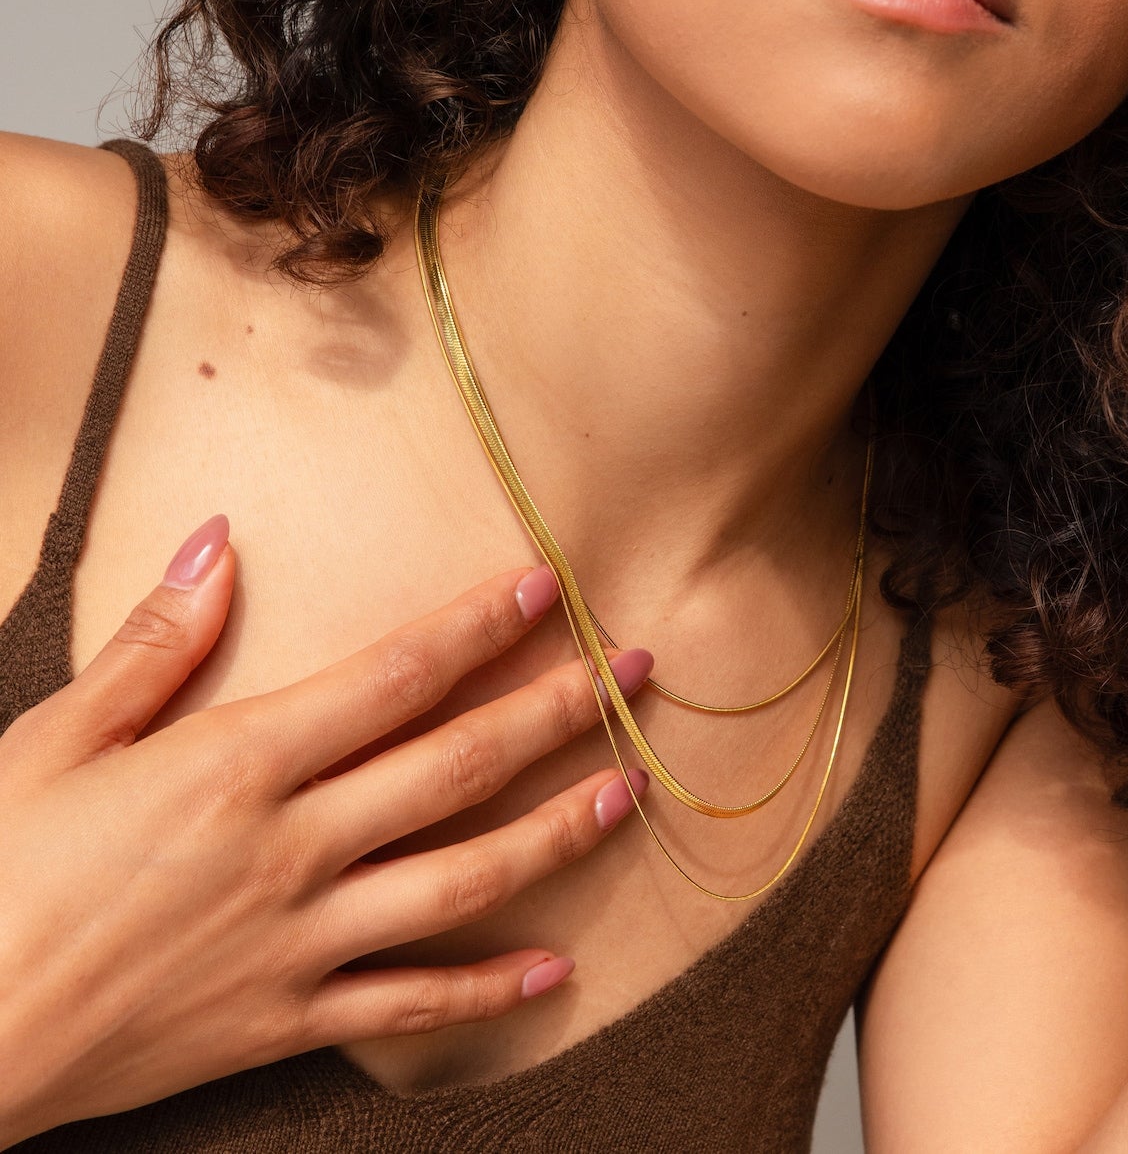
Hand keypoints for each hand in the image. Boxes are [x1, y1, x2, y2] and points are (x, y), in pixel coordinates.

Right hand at [0, 517, 651, 1144]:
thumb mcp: (56, 738)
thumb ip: (156, 641)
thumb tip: (218, 539)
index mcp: (241, 761)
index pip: (397, 674)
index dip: (480, 626)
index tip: (545, 589)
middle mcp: (294, 845)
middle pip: (459, 764)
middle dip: (558, 711)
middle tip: (635, 672)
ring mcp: (301, 939)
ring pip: (464, 878)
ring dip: (557, 833)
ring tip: (627, 793)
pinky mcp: (287, 1021)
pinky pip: (411, 1005)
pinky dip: (490, 990)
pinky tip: (557, 969)